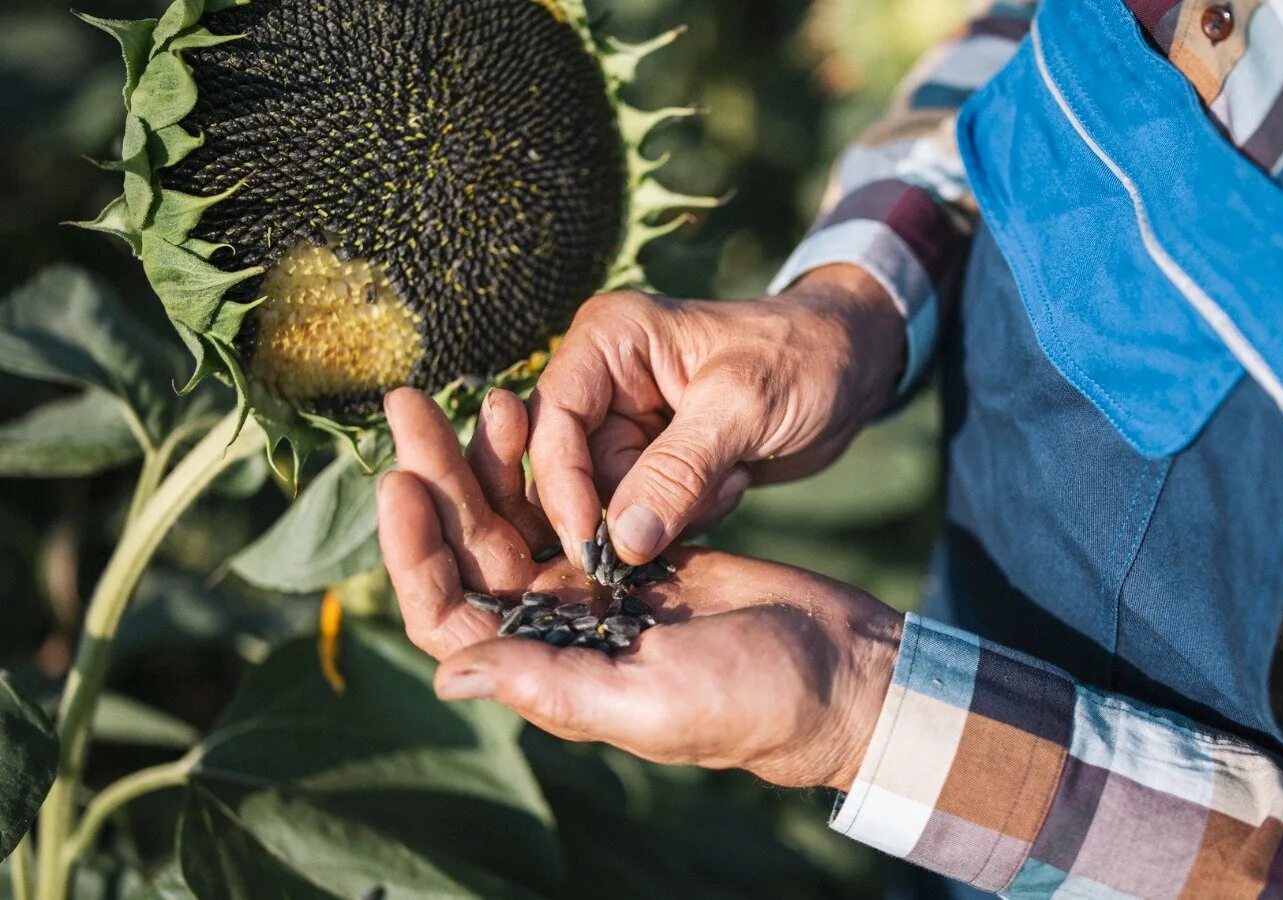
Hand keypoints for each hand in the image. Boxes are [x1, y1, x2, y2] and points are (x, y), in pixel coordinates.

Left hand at [378, 387, 903, 790]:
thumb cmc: (752, 699)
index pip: (447, 611)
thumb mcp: (651, 698)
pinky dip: (546, 459)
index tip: (400, 481)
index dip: (413, 551)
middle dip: (437, 476)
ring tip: (481, 392)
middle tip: (409, 405)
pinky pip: (567, 497)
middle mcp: (554, 627)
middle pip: (470, 548)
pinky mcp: (629, 549)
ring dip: (487, 459)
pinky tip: (536, 409)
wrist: (835, 667)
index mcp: (545, 668)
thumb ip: (552, 685)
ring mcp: (590, 586)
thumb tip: (446, 676)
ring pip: (515, 515)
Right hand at [529, 264, 903, 565]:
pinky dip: (690, 515)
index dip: (562, 487)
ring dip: (673, 512)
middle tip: (701, 500)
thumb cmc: (804, 358)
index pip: (552, 423)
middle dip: (633, 506)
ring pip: (612, 504)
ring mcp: (628, 425)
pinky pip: (646, 516)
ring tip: (730, 476)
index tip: (592, 546)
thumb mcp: (744, 406)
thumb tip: (621, 541)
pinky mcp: (655, 464)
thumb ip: (679, 471)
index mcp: (607, 341)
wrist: (854, 367)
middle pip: (574, 472)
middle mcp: (603, 382)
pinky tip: (734, 481)